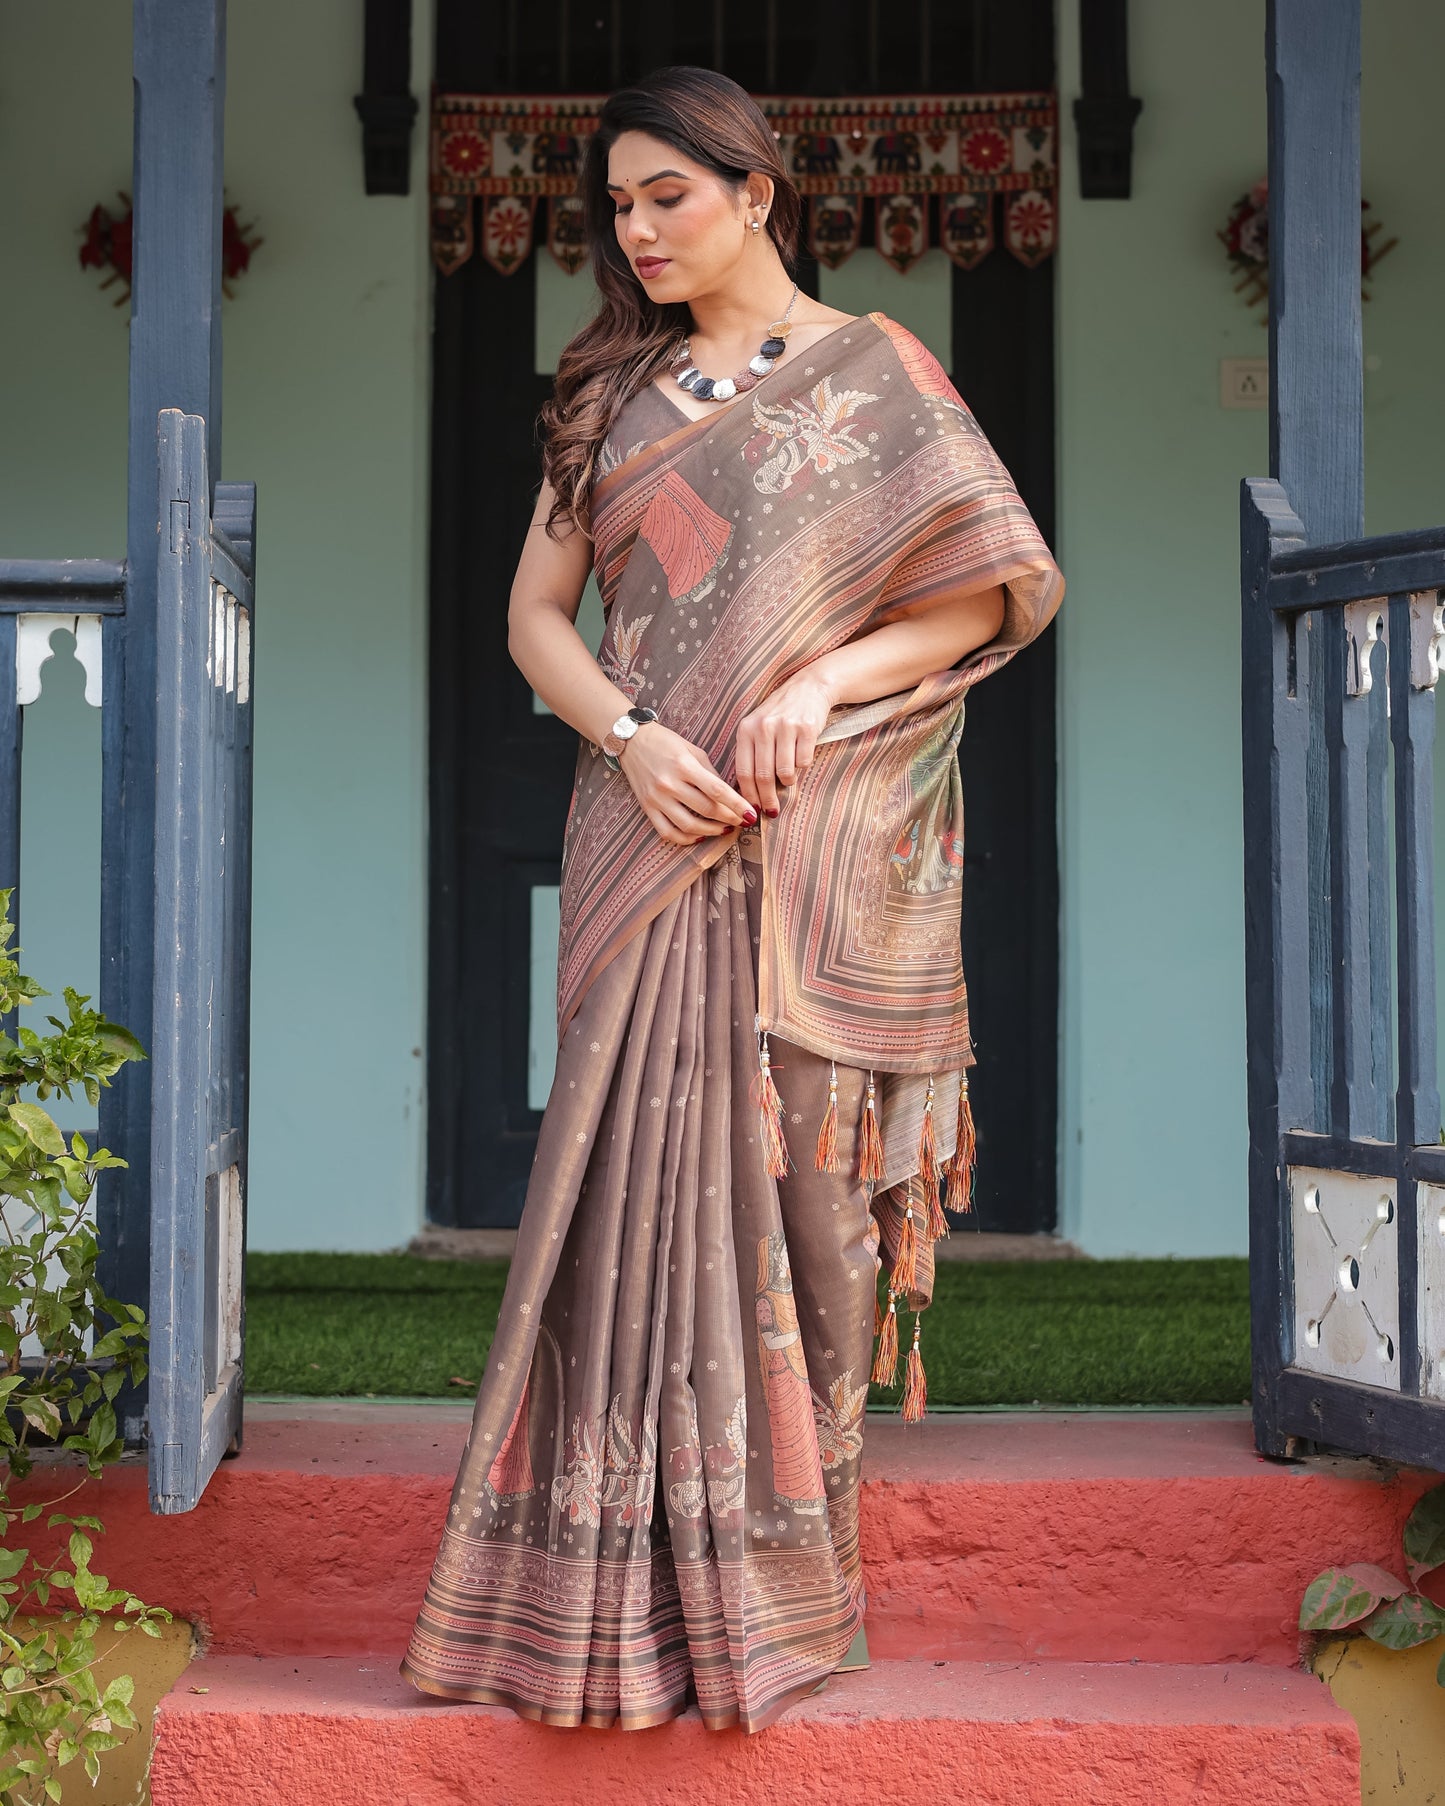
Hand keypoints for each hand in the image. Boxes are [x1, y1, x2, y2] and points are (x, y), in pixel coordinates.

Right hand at [619, 720, 758, 846]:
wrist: (632, 742)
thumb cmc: (666, 743)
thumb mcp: (693, 751)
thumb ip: (711, 774)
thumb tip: (731, 797)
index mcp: (684, 765)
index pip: (717, 791)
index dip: (737, 805)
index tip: (751, 815)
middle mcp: (669, 783)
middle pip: (706, 810)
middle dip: (729, 819)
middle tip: (742, 822)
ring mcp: (656, 798)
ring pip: (688, 826)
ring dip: (711, 831)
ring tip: (724, 829)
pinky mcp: (647, 808)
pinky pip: (667, 832)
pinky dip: (685, 839)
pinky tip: (699, 836)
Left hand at [734, 668, 836, 814]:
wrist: (809, 688)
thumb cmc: (780, 714)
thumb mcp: (758, 727)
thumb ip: (751, 754)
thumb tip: (749, 793)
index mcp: (746, 729)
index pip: (743, 771)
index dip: (748, 795)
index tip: (752, 809)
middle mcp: (763, 727)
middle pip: (763, 776)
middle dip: (768, 799)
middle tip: (772, 811)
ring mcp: (785, 727)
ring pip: (784, 772)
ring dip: (788, 781)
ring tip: (789, 778)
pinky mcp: (807, 728)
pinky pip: (803, 761)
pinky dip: (803, 766)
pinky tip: (801, 756)